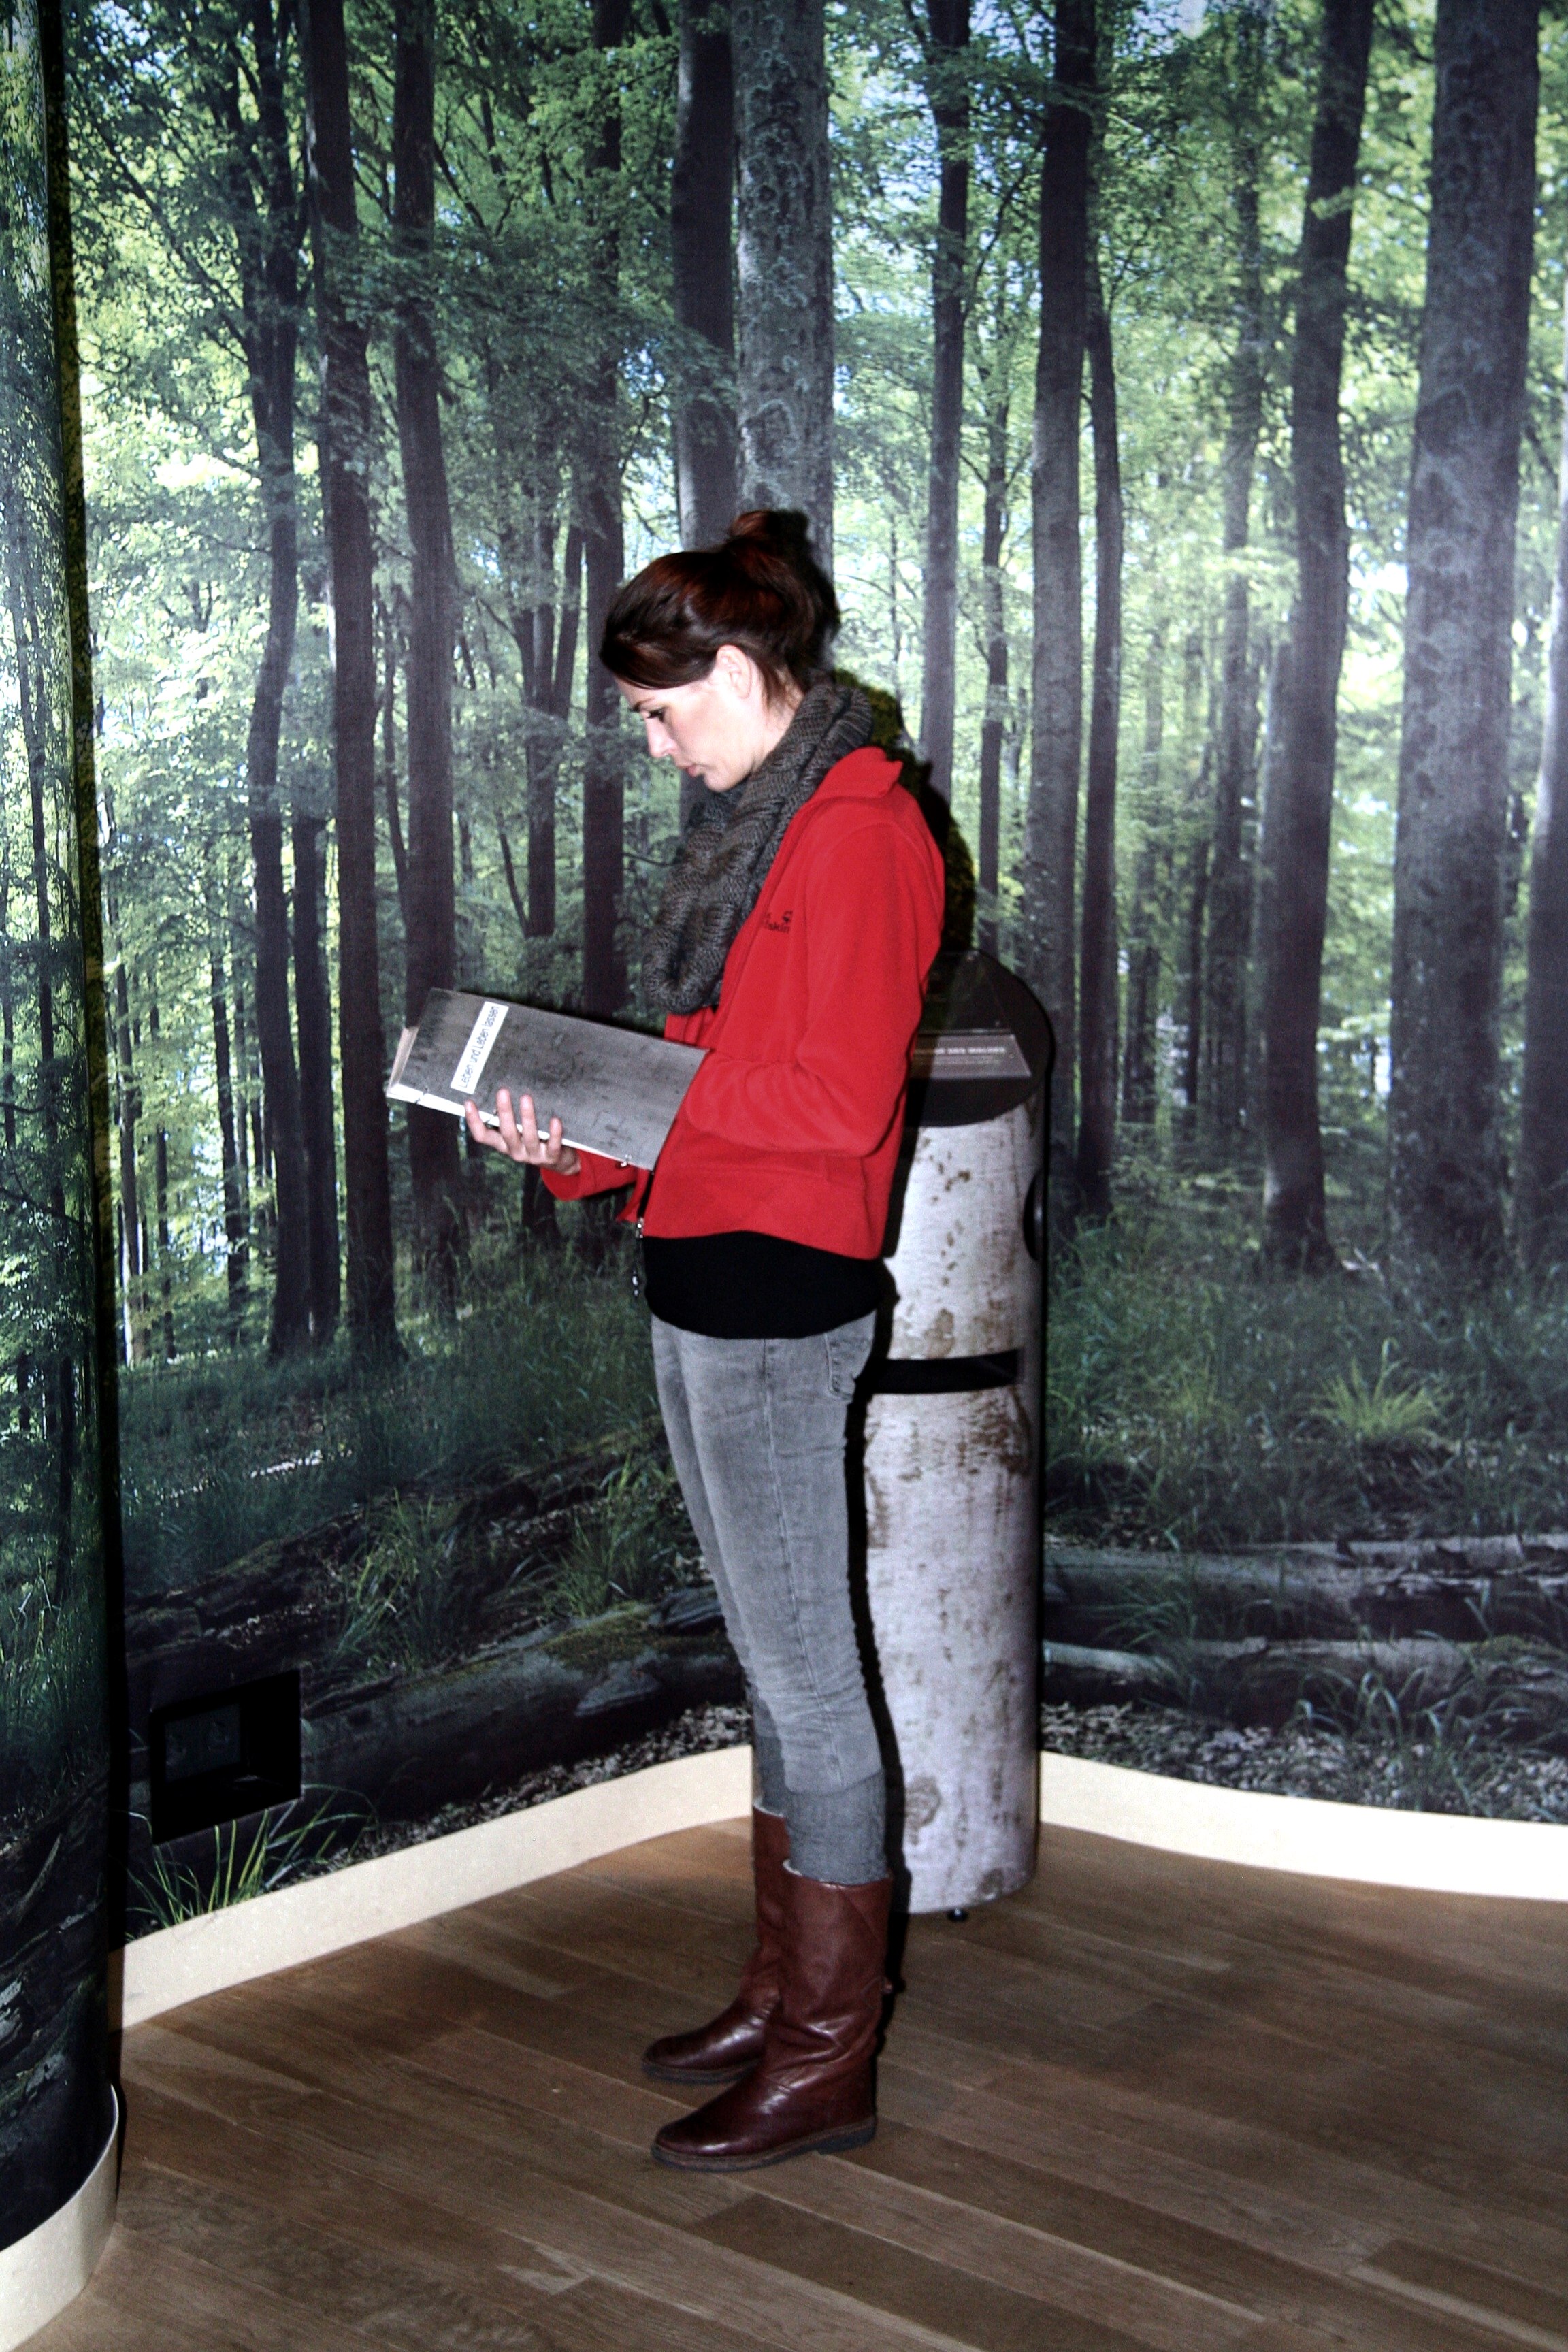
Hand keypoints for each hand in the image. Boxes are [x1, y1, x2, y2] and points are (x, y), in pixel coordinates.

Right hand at [464, 1090, 580, 1176]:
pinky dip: (554, 1133)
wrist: (561, 1162)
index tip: (469, 1103)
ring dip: (527, 1117)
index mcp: (503, 1144)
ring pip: (529, 1137)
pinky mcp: (552, 1157)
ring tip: (526, 1098)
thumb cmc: (536, 1138)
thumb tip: (503, 1085)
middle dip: (505, 1112)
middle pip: (507, 1133)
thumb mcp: (520, 1131)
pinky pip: (553, 1145)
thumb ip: (511, 1117)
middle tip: (502, 1091)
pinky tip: (555, 1120)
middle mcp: (516, 1151)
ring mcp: (534, 1156)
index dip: (474, 1121)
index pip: (483, 1136)